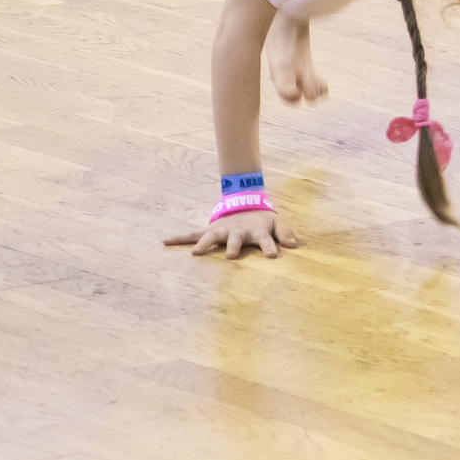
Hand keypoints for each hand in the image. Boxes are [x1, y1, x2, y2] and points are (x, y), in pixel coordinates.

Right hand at [165, 208, 300, 259]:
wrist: (246, 202)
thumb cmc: (263, 219)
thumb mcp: (277, 222)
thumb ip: (285, 232)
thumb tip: (294, 245)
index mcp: (256, 231)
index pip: (266, 240)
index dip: (270, 247)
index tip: (272, 255)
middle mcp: (237, 232)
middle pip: (235, 240)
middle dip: (233, 247)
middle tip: (230, 256)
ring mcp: (222, 231)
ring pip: (211, 237)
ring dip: (204, 245)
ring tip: (196, 253)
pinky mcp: (210, 231)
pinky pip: (192, 235)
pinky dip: (179, 238)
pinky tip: (165, 242)